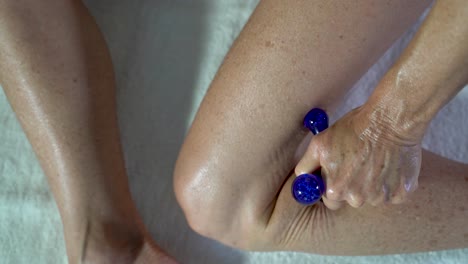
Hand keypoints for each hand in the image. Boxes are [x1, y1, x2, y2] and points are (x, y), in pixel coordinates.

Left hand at [295, 105, 421, 208]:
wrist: (389, 120)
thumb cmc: (353, 129)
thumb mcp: (320, 143)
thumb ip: (306, 166)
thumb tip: (302, 180)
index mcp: (335, 190)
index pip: (330, 199)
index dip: (333, 185)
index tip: (340, 172)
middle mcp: (357, 199)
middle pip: (351, 200)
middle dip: (352, 187)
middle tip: (358, 164)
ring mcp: (380, 197)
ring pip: (372, 197)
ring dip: (372, 184)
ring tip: (375, 161)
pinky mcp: (401, 193)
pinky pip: (393, 195)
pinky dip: (392, 183)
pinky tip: (390, 165)